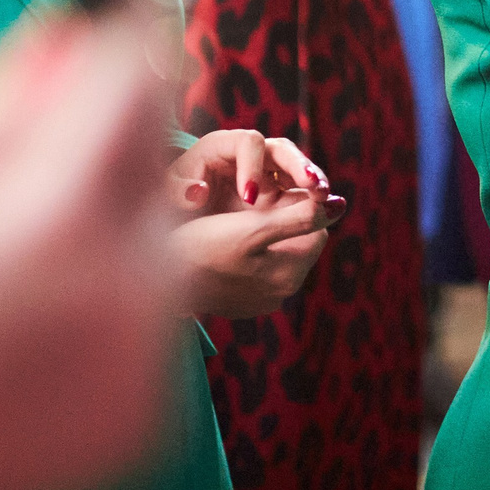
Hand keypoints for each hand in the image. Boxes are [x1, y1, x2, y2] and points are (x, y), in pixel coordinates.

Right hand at [0, 16, 185, 489]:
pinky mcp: (149, 402)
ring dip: (101, 212)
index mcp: (56, 226)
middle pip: (152, 151)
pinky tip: (24, 318)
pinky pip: (145, 304)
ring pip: (151, 226)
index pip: (133, 82)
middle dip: (107, 124)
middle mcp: (125, 287)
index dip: (136, 23)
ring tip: (5, 259)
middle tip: (39, 141)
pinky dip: (102, 291)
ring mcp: (146, 353)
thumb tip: (69, 31)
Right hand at [170, 128, 335, 317]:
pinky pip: (256, 265)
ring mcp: (259, 300)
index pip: (315, 225)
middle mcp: (280, 293)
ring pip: (277, 250)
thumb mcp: (252, 227)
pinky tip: (222, 239)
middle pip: (297, 238)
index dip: (297, 200)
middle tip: (249, 201)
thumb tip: (340, 204)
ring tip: (233, 219)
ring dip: (264, 231)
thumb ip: (300, 216)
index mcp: (288, 275)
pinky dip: (247, 249)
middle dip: (282, 217)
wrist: (149, 282)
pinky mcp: (241, 300)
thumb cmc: (199, 248)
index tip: (269, 188)